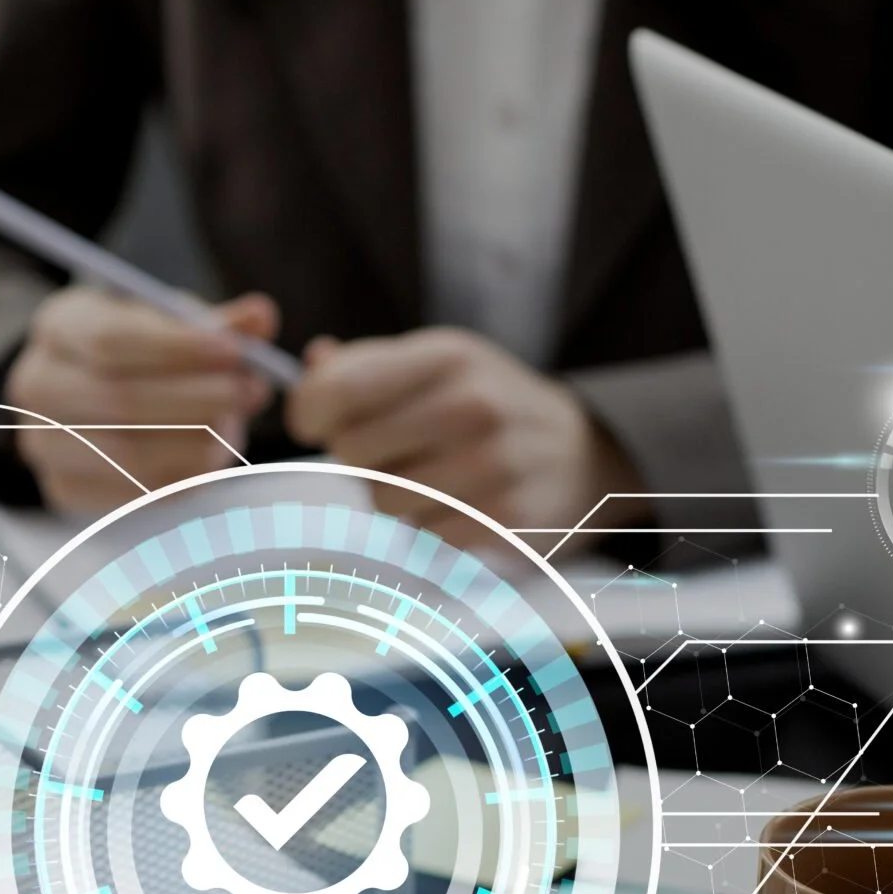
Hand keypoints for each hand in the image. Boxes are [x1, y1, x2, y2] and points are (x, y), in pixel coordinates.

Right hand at [3, 286, 277, 513]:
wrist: (86, 395)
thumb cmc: (137, 351)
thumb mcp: (168, 323)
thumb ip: (213, 324)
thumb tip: (261, 317)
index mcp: (60, 324)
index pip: (113, 340)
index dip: (178, 350)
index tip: (235, 353)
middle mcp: (37, 383)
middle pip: (119, 401)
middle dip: (196, 400)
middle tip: (251, 394)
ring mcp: (43, 442)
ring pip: (125, 456)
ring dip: (193, 445)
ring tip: (233, 429)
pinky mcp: (63, 489)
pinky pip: (130, 495)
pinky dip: (180, 480)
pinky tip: (209, 460)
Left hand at [285, 327, 643, 550]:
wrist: (585, 451)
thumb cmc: (491, 404)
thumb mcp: (442, 363)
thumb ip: (369, 363)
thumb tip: (307, 369)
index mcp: (448, 356)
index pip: (339, 390)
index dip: (310, 413)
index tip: (315, 422)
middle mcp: (472, 406)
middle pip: (352, 453)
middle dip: (359, 458)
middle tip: (391, 453)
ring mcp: (493, 467)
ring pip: (384, 502)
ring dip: (395, 497)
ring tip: (432, 479)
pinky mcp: (506, 521)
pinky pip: (425, 537)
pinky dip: (433, 527)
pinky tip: (462, 505)